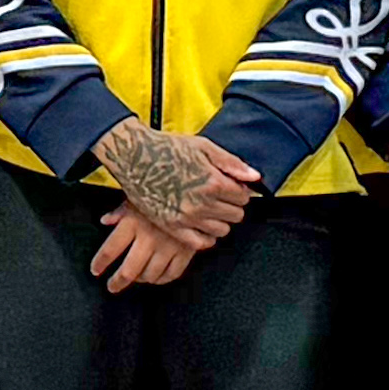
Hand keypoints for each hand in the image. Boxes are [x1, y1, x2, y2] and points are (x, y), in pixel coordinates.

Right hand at [89, 118, 258, 275]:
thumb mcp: (203, 147)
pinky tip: (202, 224)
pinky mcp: (172, 226)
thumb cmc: (166, 149)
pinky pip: (201, 243)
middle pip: (236, 215)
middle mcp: (202, 203)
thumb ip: (231, 163)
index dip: (240, 190)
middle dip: (232, 205)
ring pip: (222, 230)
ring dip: (220, 220)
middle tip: (221, 196)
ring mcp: (187, 218)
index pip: (243, 196)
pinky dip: (206, 236)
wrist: (134, 156)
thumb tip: (254, 177)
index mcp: (213, 182)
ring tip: (209, 208)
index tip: (232, 186)